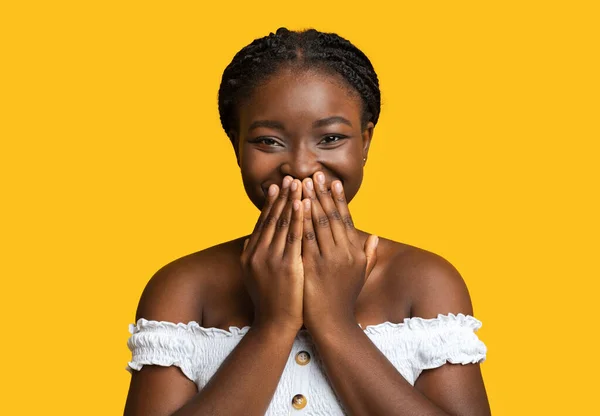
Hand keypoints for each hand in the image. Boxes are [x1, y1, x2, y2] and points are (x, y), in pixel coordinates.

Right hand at [241, 176, 304, 332]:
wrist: (275, 325)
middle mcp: (257, 253)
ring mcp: (271, 259)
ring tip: (300, 183)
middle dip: (283, 196)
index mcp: (250, 254)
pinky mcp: (286, 266)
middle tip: (291, 177)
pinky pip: (295, 237)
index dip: (271, 203)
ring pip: (283, 223)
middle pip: (272, 218)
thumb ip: (253, 256)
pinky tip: (304, 204)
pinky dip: (299, 218)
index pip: (262, 222)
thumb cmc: (270, 301)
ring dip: (292, 200)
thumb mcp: (254, 276)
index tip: (277, 186)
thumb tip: (249, 240)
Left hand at [300, 172, 378, 331]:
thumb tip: (374, 236)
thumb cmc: (344, 300)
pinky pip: (305, 238)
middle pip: (331, 216)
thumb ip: (368, 254)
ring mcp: (328, 259)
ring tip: (302, 183)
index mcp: (355, 252)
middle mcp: (344, 253)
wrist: (332, 325)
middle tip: (313, 174)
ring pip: (318, 223)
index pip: (346, 219)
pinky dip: (300, 220)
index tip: (332, 181)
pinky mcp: (312, 266)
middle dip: (321, 193)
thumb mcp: (361, 276)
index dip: (338, 199)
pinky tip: (295, 207)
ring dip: (310, 201)